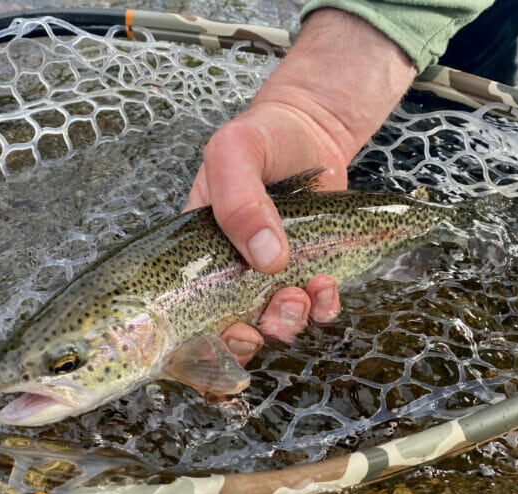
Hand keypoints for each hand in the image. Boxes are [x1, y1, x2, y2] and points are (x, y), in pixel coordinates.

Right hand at [186, 8, 415, 361]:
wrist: (311, 128)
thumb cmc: (262, 136)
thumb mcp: (235, 153)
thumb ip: (238, 200)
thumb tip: (265, 258)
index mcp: (198, 251)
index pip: (190, 311)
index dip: (210, 340)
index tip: (239, 333)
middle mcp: (231, 271)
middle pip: (236, 328)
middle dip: (261, 330)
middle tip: (282, 305)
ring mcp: (271, 275)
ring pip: (277, 323)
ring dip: (294, 319)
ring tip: (308, 290)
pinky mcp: (308, 272)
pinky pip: (314, 308)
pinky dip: (324, 307)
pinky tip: (327, 286)